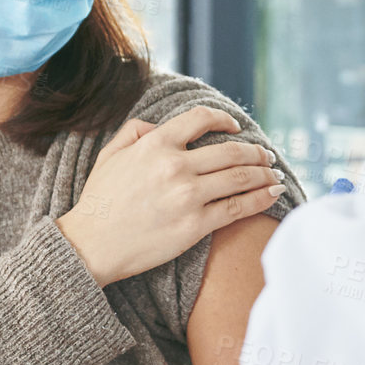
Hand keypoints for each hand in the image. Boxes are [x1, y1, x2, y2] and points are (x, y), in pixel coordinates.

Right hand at [55, 105, 287, 286]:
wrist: (91, 245)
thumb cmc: (99, 200)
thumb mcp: (110, 154)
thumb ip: (136, 130)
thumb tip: (163, 126)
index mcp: (155, 144)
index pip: (201, 118)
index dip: (225, 119)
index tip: (236, 127)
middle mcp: (174, 166)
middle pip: (231, 150)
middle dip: (256, 152)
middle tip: (266, 156)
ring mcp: (188, 196)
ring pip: (240, 177)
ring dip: (264, 173)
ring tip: (274, 174)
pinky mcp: (195, 225)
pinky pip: (238, 207)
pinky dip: (261, 198)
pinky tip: (273, 193)